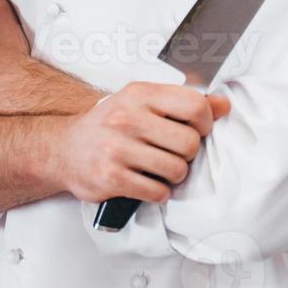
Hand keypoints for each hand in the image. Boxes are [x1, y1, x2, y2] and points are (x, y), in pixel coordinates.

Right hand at [53, 81, 231, 203]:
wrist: (64, 149)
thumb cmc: (109, 126)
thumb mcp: (142, 104)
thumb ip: (181, 103)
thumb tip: (223, 105)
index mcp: (139, 94)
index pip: (194, 105)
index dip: (205, 122)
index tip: (198, 130)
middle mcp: (127, 118)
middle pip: (189, 143)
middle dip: (188, 154)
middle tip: (173, 153)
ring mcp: (117, 149)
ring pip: (176, 170)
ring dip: (174, 176)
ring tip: (159, 170)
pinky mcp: (111, 178)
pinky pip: (157, 192)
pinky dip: (158, 192)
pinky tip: (146, 183)